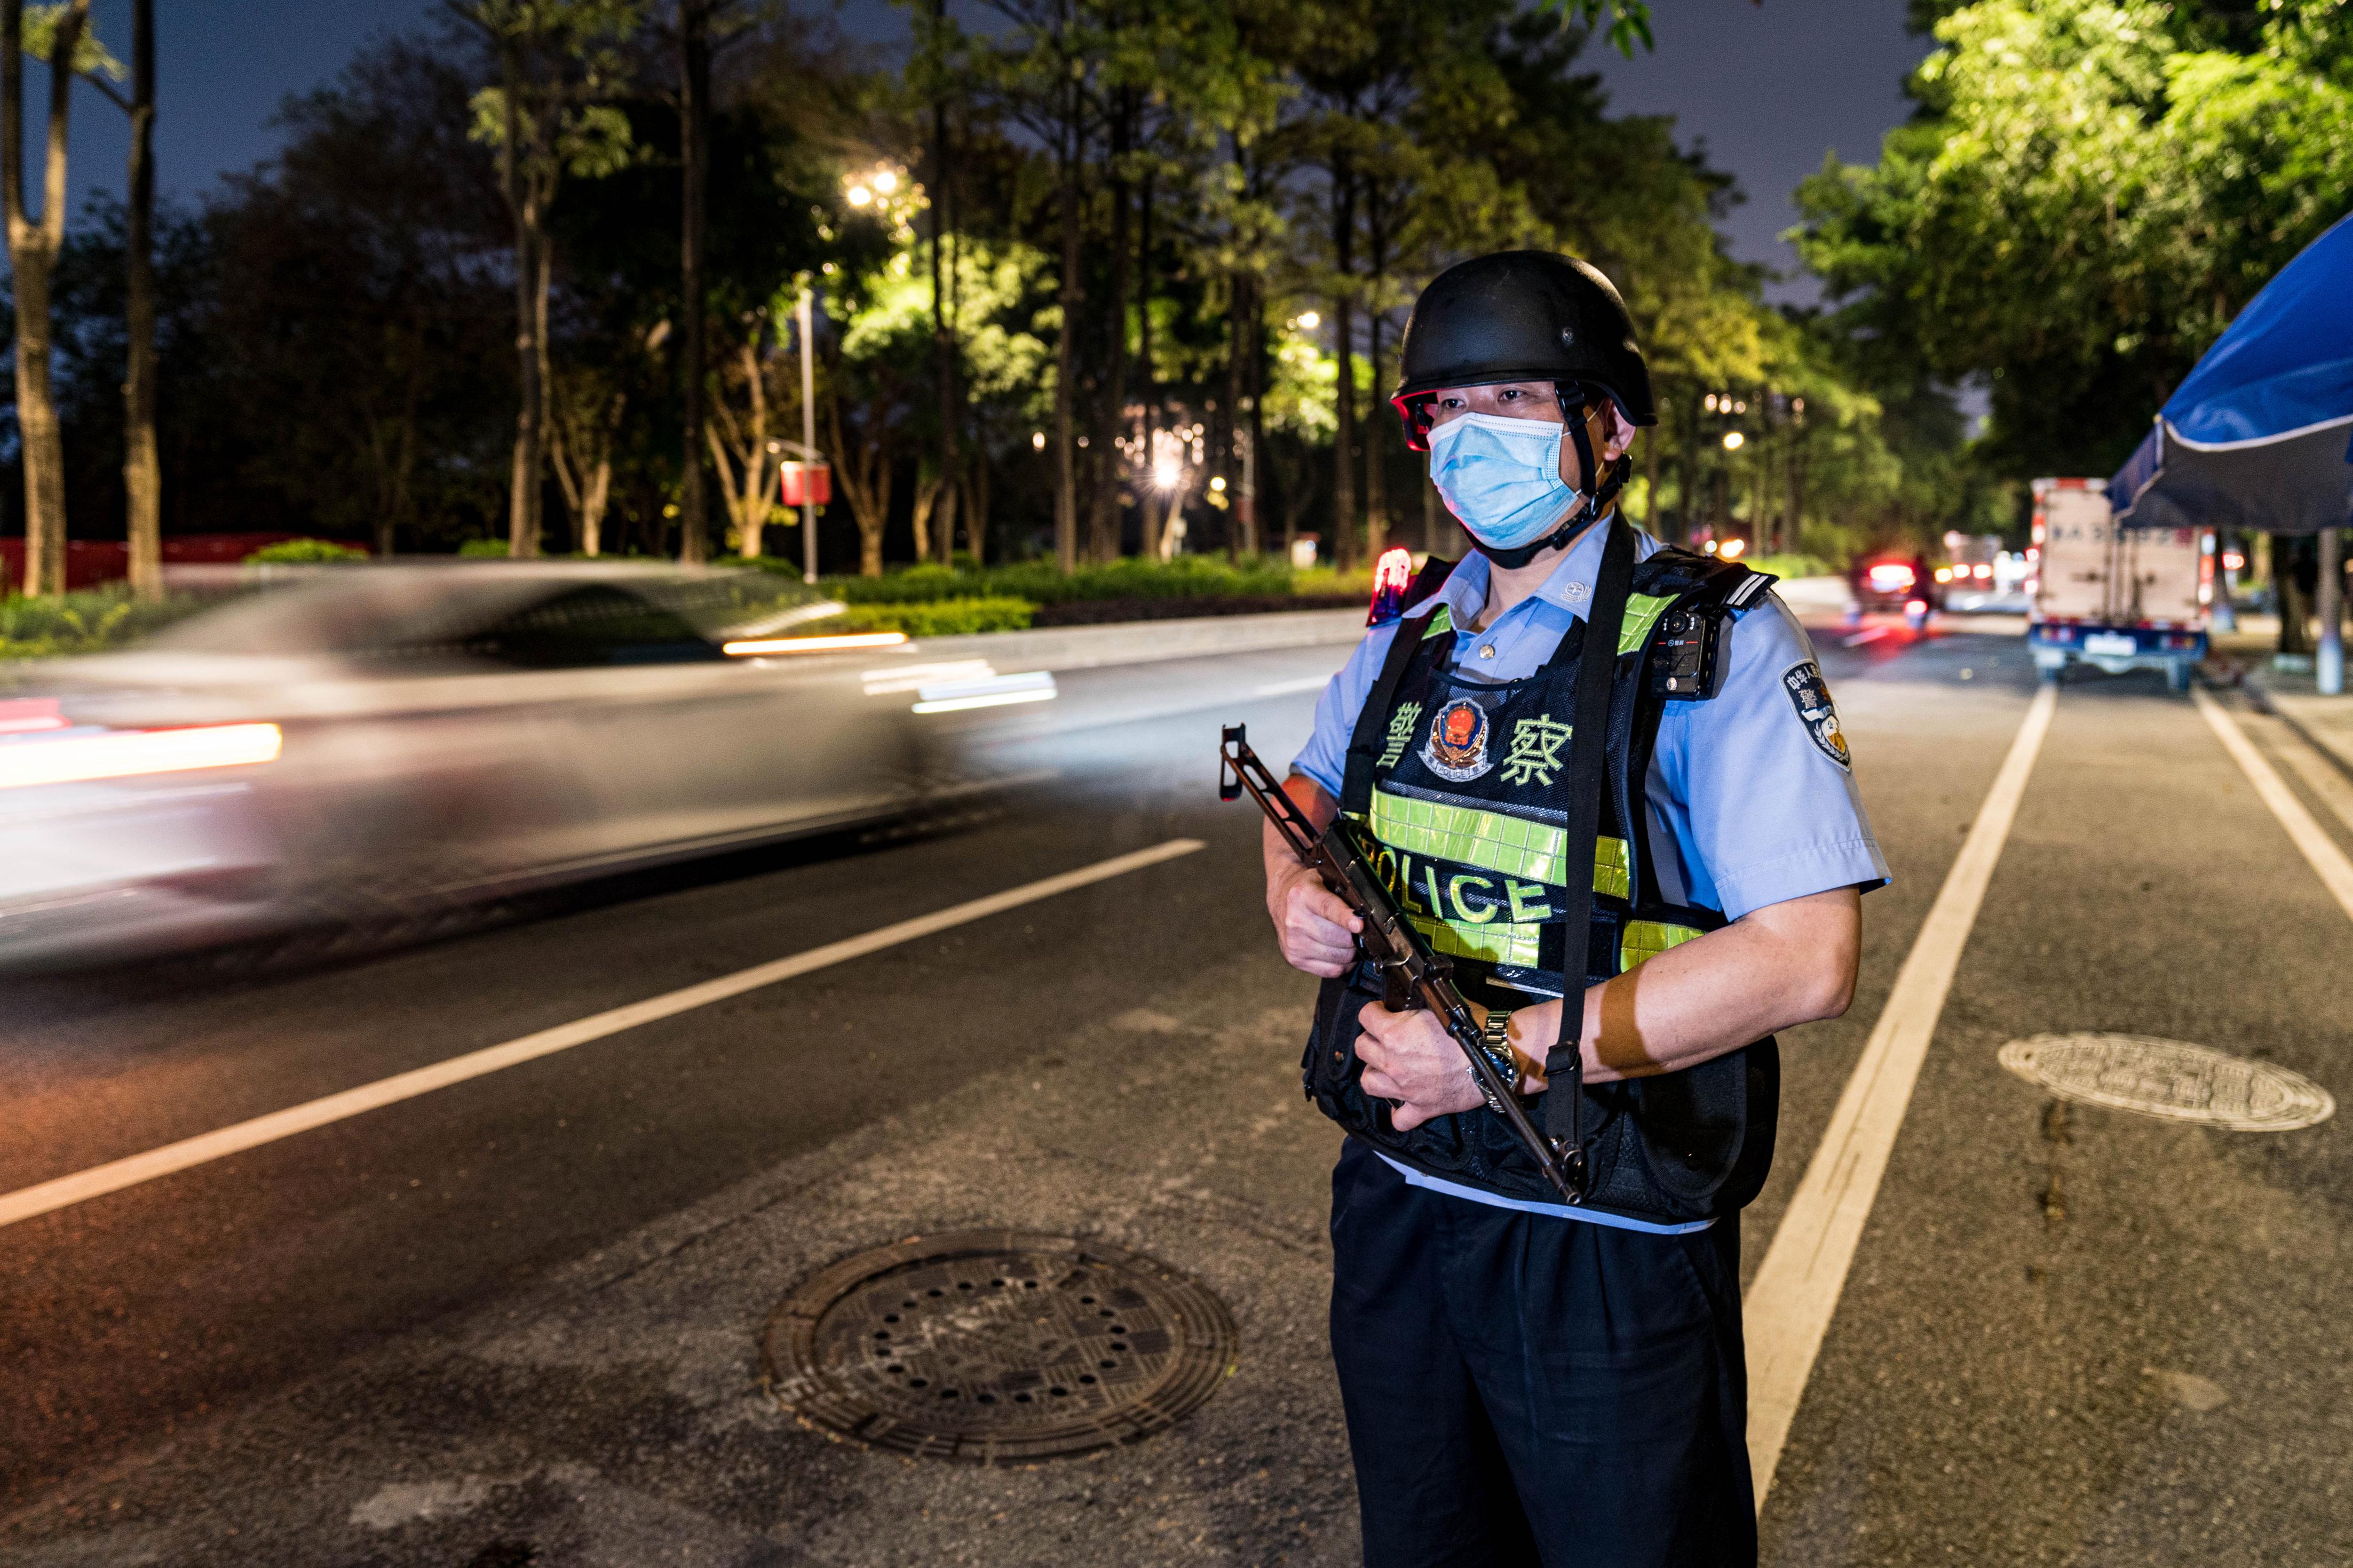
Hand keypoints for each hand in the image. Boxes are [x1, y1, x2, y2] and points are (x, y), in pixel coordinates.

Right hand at [1268, 860, 1360, 976]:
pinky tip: (1340, 951)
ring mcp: (1294, 942)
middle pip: (1340, 938)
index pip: (1328, 908)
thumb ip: (1343, 893)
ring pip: (1339, 957)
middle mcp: (1295, 920)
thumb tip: (1367, 914)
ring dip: (1351, 951)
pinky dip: (1343, 964)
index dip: (1346, 918)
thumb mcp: (1323, 878)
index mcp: (1302, 895)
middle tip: (1358, 930)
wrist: (1281, 898)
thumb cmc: (1307, 889)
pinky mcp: (1295, 958)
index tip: (1359, 925)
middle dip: (1356, 936)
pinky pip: (1332, 970)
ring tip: (1348, 940)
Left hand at [1356, 1001, 1487, 1131]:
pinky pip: (1399, 1120)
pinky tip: (1404, 1101)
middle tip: (1386, 1037)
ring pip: (1369, 1083)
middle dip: (1372, 1040)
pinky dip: (1399, 1113)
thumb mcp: (1437, 1006)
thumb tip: (1403, 1008)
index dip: (1374, 1012)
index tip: (1381, 1012)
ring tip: (1387, 1066)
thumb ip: (1412, 1010)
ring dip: (1375, 1073)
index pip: (1365, 1016)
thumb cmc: (1472, 1029)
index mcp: (1394, 1034)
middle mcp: (1392, 1062)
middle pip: (1361, 1049)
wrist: (1495, 1057)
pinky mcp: (1422, 1108)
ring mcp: (1404, 1088)